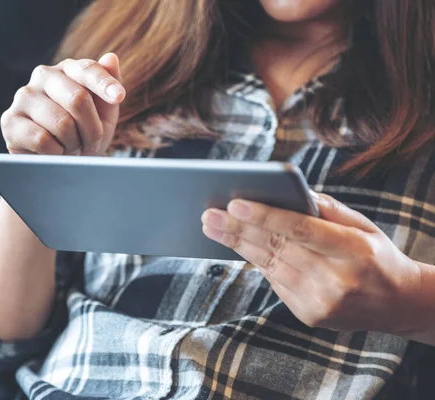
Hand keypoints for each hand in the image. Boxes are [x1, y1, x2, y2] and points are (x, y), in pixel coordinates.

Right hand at [0, 53, 124, 155]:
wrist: (60, 161)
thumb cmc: (84, 132)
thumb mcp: (104, 112)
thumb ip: (109, 85)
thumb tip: (111, 58)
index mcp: (67, 69)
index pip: (87, 69)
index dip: (104, 84)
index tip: (119, 96)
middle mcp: (42, 76)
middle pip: (78, 99)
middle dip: (93, 129)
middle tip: (93, 143)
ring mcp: (23, 97)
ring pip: (62, 123)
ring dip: (75, 143)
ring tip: (72, 147)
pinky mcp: (10, 121)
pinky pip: (42, 140)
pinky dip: (56, 152)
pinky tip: (54, 152)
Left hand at [201, 192, 424, 335]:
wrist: (397, 303)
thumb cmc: (375, 254)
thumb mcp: (361, 225)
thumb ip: (325, 208)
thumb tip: (285, 191)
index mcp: (353, 251)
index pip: (301, 230)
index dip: (265, 216)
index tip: (234, 203)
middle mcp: (336, 280)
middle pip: (277, 248)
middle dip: (237, 230)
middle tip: (208, 214)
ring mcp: (321, 302)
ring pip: (269, 266)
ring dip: (237, 245)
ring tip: (212, 227)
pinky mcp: (309, 314)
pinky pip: (275, 282)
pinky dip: (256, 262)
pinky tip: (236, 245)